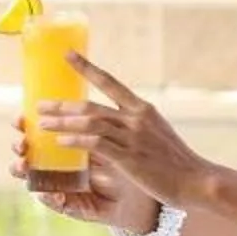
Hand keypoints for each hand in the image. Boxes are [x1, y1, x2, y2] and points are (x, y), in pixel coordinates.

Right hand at [11, 125, 147, 227]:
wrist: (145, 197)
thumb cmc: (129, 163)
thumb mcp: (112, 138)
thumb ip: (96, 121)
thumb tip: (82, 92)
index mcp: (66, 146)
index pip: (37, 132)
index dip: (23, 126)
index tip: (19, 118)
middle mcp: (59, 165)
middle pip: (28, 153)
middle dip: (19, 148)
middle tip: (21, 144)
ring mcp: (62, 185)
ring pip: (32, 178)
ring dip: (22, 172)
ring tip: (23, 167)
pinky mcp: (71, 205)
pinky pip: (52, 202)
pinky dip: (47, 198)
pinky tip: (48, 193)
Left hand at [35, 56, 210, 209]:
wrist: (197, 181)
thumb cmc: (176, 162)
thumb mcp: (157, 133)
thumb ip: (136, 124)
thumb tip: (115, 122)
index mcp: (143, 109)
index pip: (110, 82)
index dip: (86, 67)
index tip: (67, 54)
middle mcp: (136, 118)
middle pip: (90, 106)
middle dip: (62, 105)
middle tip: (40, 105)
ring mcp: (133, 138)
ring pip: (90, 123)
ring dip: (62, 123)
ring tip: (43, 124)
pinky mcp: (130, 158)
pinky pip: (96, 144)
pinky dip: (76, 141)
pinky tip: (61, 142)